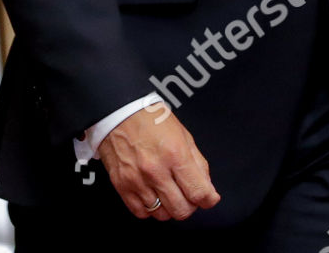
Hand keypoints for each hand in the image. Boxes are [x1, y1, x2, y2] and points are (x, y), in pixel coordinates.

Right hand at [98, 102, 220, 220]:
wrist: (119, 115)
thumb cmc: (152, 121)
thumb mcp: (184, 136)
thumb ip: (198, 164)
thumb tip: (207, 188)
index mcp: (175, 154)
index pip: (198, 192)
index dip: (208, 200)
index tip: (209, 199)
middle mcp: (156, 171)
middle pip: (181, 210)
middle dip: (190, 206)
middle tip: (189, 195)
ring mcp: (137, 181)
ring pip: (161, 214)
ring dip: (170, 208)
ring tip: (170, 193)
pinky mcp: (122, 187)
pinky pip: (141, 212)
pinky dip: (151, 209)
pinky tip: (154, 195)